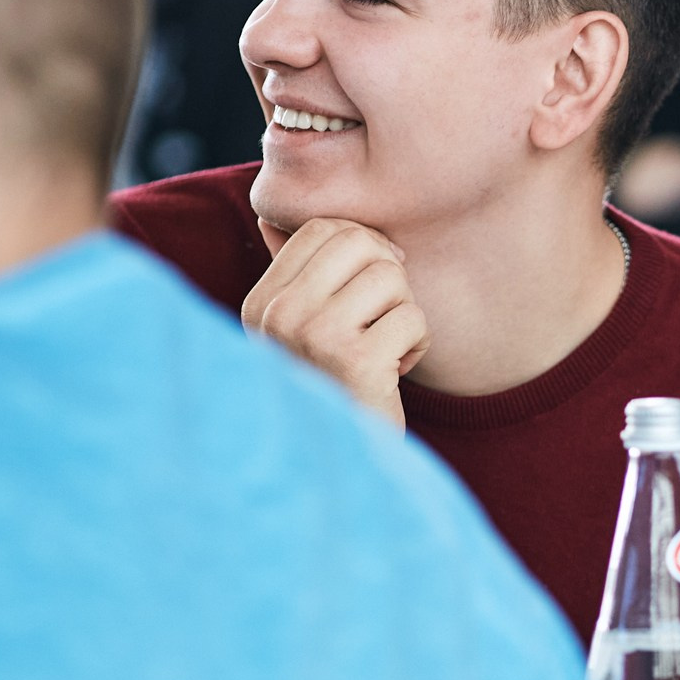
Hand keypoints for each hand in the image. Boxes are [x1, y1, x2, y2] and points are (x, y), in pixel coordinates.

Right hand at [242, 218, 430, 428]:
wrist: (345, 461)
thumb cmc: (331, 387)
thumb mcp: (299, 330)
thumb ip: (294, 275)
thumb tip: (268, 217)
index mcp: (262, 303)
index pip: (320, 229)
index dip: (364, 244)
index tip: (376, 278)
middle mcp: (279, 316)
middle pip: (359, 242)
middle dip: (388, 274)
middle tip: (385, 314)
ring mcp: (314, 337)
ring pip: (391, 276)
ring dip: (404, 313)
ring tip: (385, 349)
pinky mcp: (356, 361)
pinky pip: (413, 317)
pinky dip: (417, 344)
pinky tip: (394, 372)